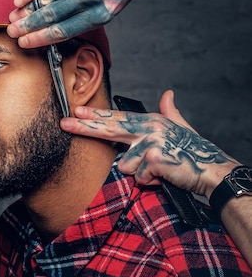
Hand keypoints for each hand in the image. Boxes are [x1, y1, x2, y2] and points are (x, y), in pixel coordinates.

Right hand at [7, 0, 168, 47]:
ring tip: (13, 18)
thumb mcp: (109, 6)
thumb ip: (84, 17)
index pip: (64, 30)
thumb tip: (52, 29)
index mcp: (101, 13)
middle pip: (52, 15)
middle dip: (29, 26)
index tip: (25, 43)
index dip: (41, 38)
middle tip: (13, 33)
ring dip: (27, 10)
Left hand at [60, 90, 239, 197]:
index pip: (117, 118)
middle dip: (84, 127)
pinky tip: (164, 177)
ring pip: (125, 164)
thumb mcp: (181, 129)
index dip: (95, 116)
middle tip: (63, 123)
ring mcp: (151, 143)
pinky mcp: (154, 159)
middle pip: (109, 129)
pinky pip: (139, 177)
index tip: (75, 112)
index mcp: (151, 121)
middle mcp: (149, 129)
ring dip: (140, 173)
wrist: (212, 171)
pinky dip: (150, 182)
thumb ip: (169, 112)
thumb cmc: (193, 152)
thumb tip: (167, 94)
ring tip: (158, 171)